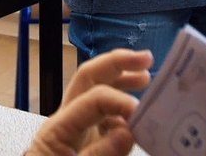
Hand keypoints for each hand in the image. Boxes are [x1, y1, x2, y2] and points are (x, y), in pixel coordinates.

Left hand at [26, 49, 152, 155]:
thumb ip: (100, 155)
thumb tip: (129, 131)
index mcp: (58, 128)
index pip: (91, 98)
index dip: (117, 99)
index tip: (141, 109)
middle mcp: (66, 122)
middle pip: (88, 79)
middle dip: (116, 64)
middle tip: (146, 60)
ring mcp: (76, 131)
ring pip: (96, 92)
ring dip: (120, 79)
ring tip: (146, 76)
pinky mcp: (85, 144)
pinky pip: (103, 116)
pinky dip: (121, 107)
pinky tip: (137, 112)